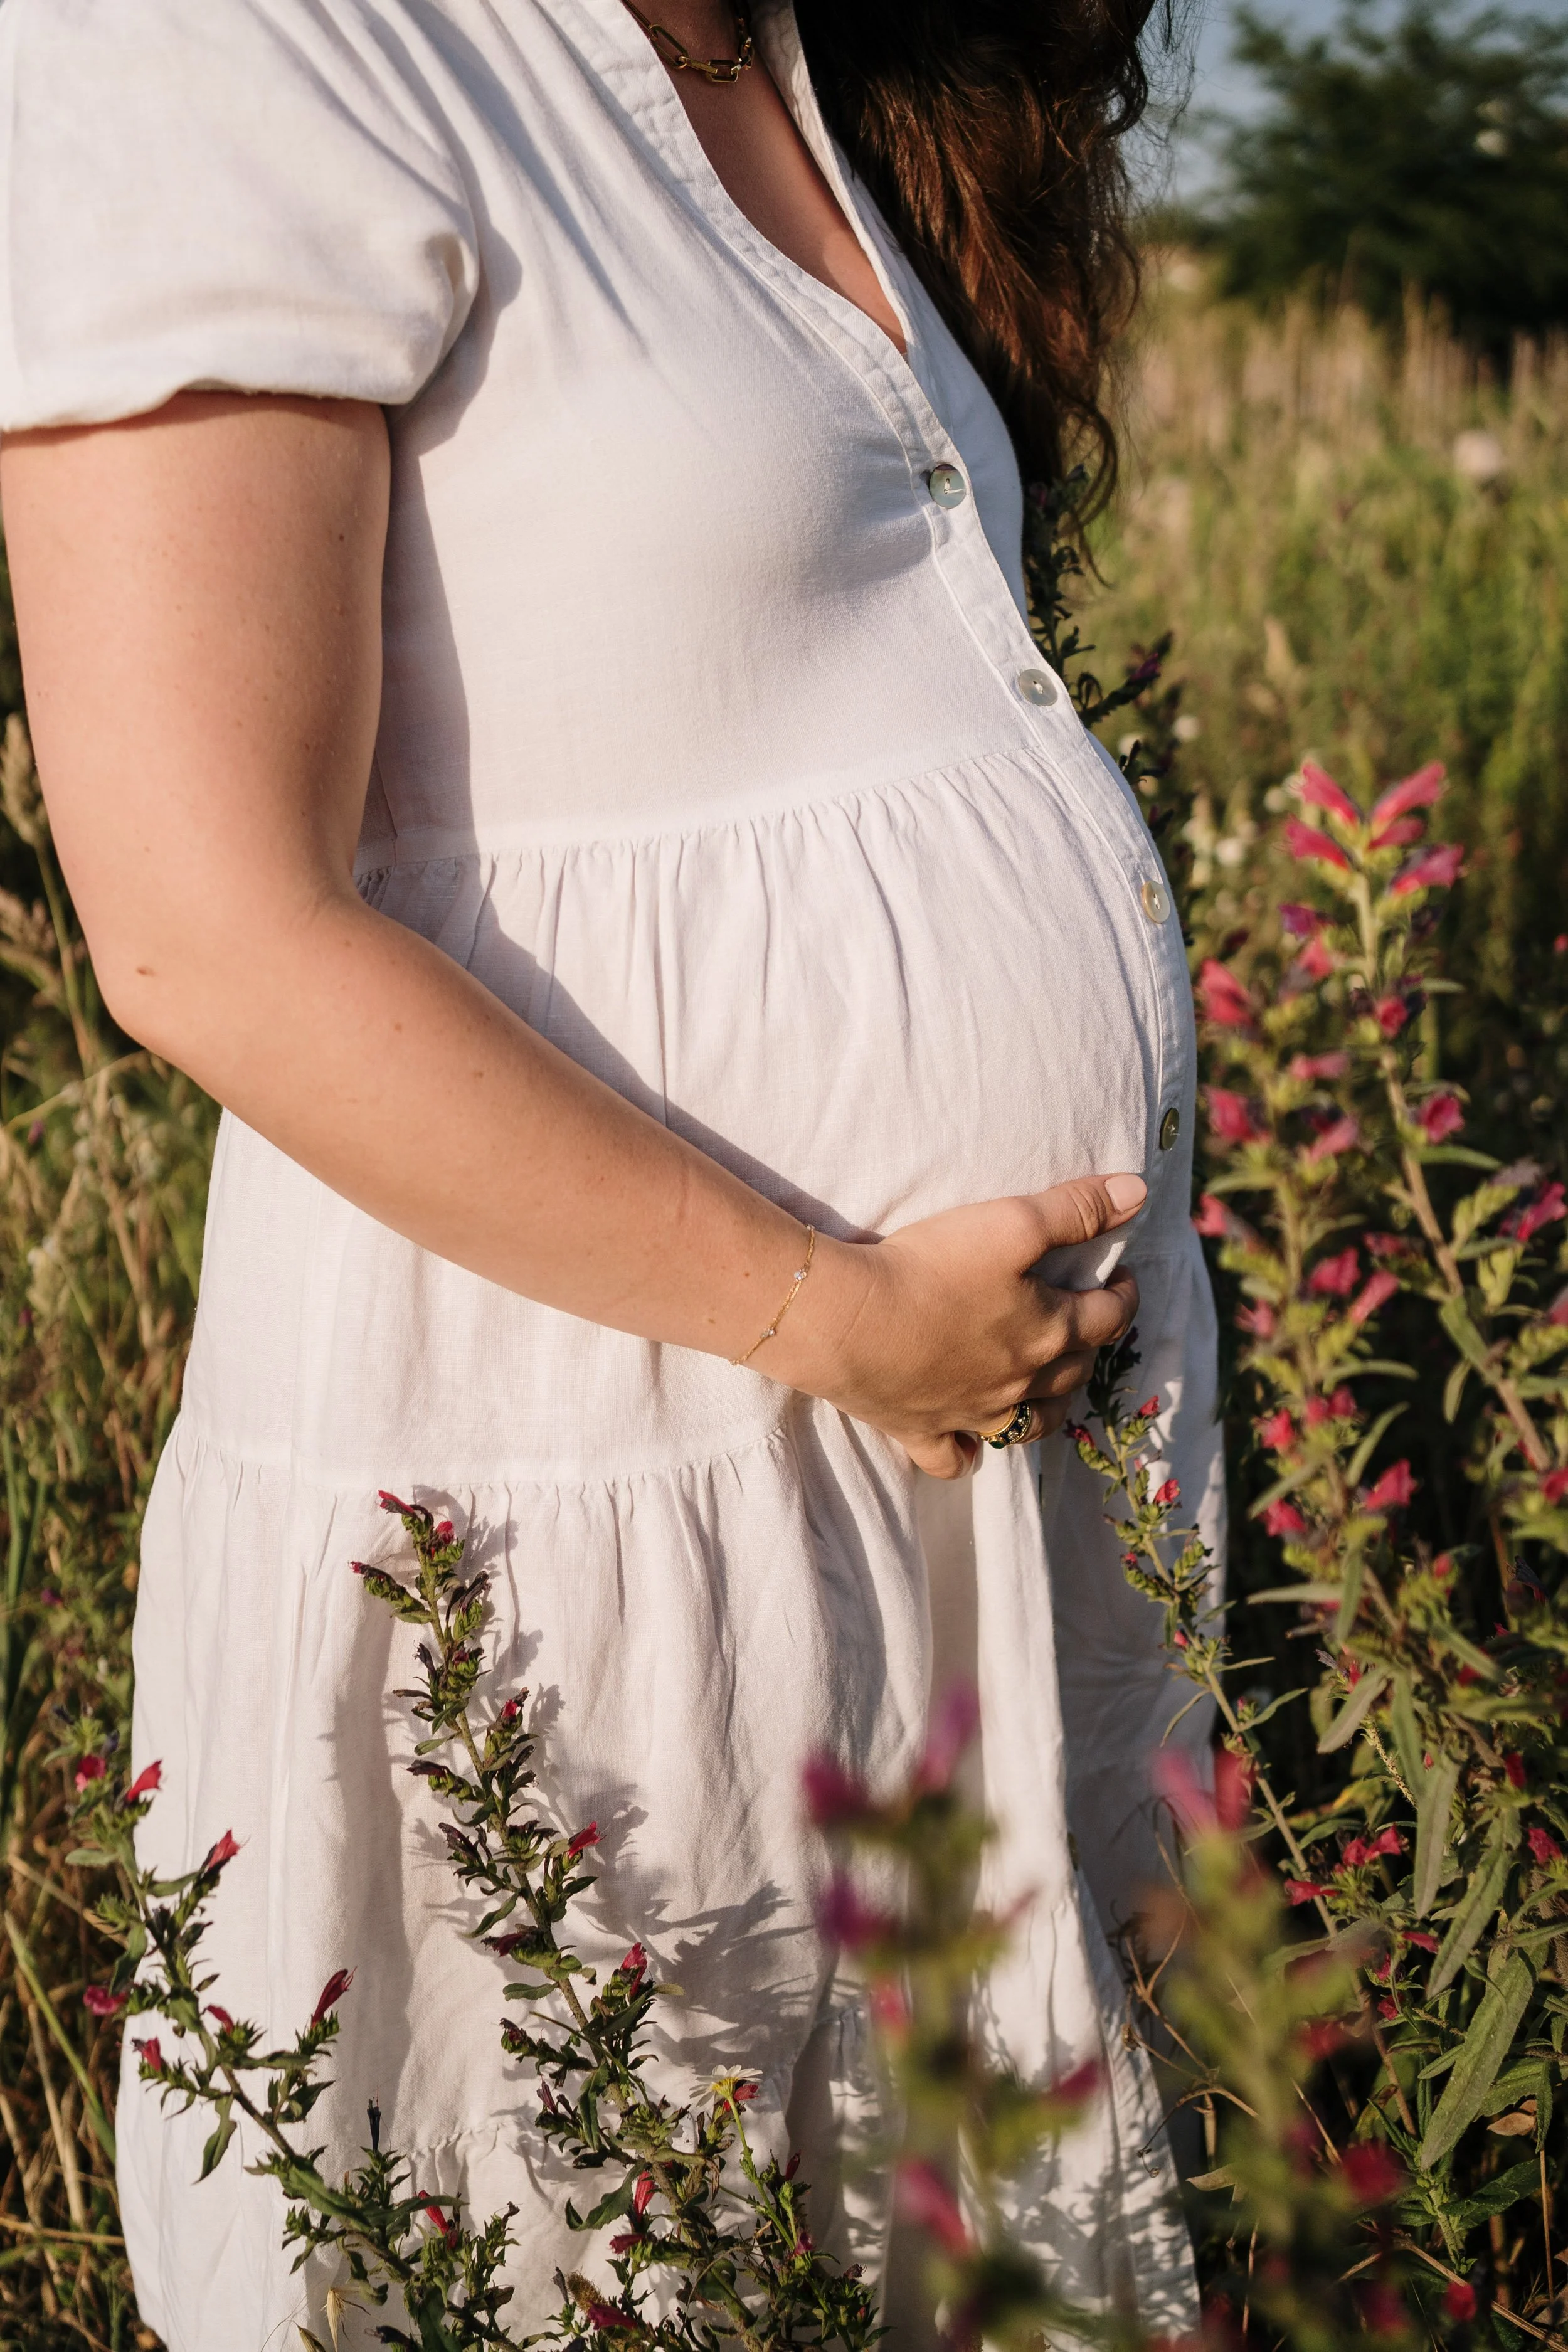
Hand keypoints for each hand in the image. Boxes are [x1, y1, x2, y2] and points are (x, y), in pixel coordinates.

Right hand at [776, 1173, 1144, 1478]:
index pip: (1108, 1316)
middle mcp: (1020, 1381)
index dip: (1123, 1293)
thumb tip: (1137, 1194)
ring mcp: (973, 1413)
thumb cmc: (932, 1267)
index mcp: (1048, 1330)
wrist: (848, 1321)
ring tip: (1048, 1385)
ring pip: (1030, 1424)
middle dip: (1090, 1344)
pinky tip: (971, 1448)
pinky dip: (969, 1455)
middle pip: (1074, 1370)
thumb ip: (1075, 1209)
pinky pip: (954, 1458)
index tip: (1121, 1275)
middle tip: (1083, 1317)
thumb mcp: (1012, 1222)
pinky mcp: (922, 1430)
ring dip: (1049, 1406)